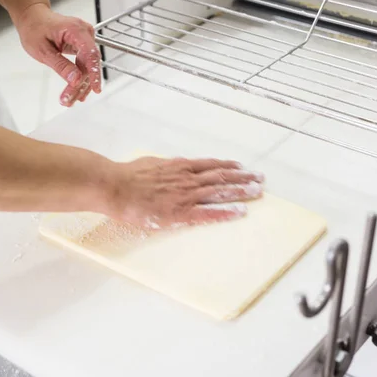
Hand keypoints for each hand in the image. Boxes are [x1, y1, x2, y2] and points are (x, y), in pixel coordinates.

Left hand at [16, 4, 101, 106]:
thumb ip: (61, 66)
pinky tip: (76, 91)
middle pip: (89, 64)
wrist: (32, 18)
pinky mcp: (82, 46)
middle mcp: (84, 33)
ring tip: (69, 100)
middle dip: (81, 84)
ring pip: (87, 67)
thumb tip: (76, 80)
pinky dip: (78, 78)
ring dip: (79, 85)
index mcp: (75, 30)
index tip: (95, 88)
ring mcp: (85, 39)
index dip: (94, 73)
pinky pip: (83, 65)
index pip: (91, 54)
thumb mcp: (43, 50)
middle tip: (69, 100)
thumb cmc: (35, 28)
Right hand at [106, 157, 264, 228]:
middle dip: (243, 178)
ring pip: (219, 192)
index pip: (211, 166)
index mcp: (179, 167)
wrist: (116, 187)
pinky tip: (240, 213)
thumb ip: (167, 166)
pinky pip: (208, 213)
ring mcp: (185, 196)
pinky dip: (225, 212)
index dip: (229, 167)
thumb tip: (175, 164)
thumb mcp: (151, 163)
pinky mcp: (180, 213)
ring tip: (257, 192)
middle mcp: (187, 179)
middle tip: (260, 179)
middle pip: (221, 177)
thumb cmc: (128, 176)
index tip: (242, 168)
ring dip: (241, 192)